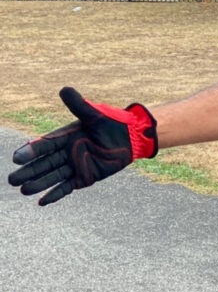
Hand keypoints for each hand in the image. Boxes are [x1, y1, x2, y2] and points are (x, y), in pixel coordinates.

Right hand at [8, 86, 157, 204]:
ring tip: (22, 190)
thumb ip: (78, 105)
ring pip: (52, 176)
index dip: (30, 152)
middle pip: (43, 163)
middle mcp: (66, 152)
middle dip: (29, 171)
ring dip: (38, 183)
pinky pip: (67, 187)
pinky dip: (55, 194)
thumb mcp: (94, 114)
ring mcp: (75, 166)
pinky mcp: (85, 177)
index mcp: (65, 136)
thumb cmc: (112, 122)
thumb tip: (64, 89)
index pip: (44, 145)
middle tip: (12, 179)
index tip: (16, 158)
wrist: (130, 137)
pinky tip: (42, 201)